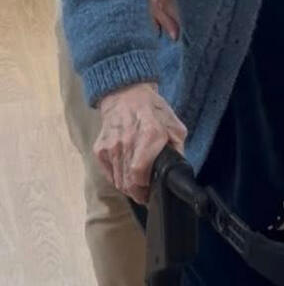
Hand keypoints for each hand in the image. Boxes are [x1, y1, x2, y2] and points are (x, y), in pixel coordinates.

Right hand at [95, 82, 186, 203]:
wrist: (126, 95)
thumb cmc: (153, 110)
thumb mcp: (174, 125)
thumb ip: (177, 149)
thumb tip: (177, 171)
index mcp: (149, 135)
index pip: (139, 173)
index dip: (145, 188)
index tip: (151, 193)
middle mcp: (127, 142)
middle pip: (127, 182)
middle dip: (138, 193)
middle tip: (145, 194)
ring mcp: (110, 147)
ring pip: (117, 181)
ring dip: (128, 187)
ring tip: (137, 185)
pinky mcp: (99, 149)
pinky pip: (108, 173)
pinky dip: (117, 178)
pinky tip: (126, 173)